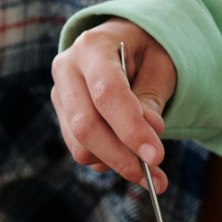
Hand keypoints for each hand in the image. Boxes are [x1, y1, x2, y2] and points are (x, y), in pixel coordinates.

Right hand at [51, 18, 176, 190]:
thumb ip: (151, 98)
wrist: (125, 43)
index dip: (130, 130)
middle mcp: (67, 69)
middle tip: (155, 177)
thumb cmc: (147, 52)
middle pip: (87, 126)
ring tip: (149, 169)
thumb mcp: (160, 66)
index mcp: (93, 46)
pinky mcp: (63, 118)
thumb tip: (148, 133)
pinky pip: (83, 152)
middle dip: (123, 158)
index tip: (155, 156)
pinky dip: (109, 162)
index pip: (107, 94)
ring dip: (118, 164)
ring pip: (81, 147)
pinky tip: (131, 157)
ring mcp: (61, 95)